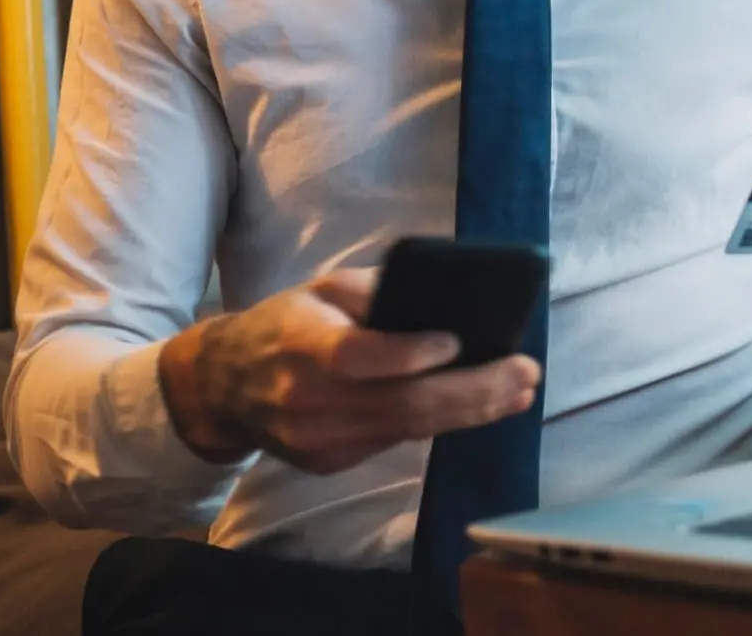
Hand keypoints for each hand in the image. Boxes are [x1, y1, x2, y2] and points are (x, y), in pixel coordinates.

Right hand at [158, 268, 538, 474]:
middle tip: (526, 373)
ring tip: (520, 391)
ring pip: (409, 429)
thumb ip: (376, 292)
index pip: (359, 357)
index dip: (410, 355)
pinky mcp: (330, 462)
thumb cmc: (286, 323)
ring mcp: (319, 440)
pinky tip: (480, 406)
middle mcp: (309, 401)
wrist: (226, 387)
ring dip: (474, 411)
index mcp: (302, 346)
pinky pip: (396, 440)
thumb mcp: (321, 289)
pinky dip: (442, 422)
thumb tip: (444, 301)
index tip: (458, 342)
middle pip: (402, 404)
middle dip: (474, 390)